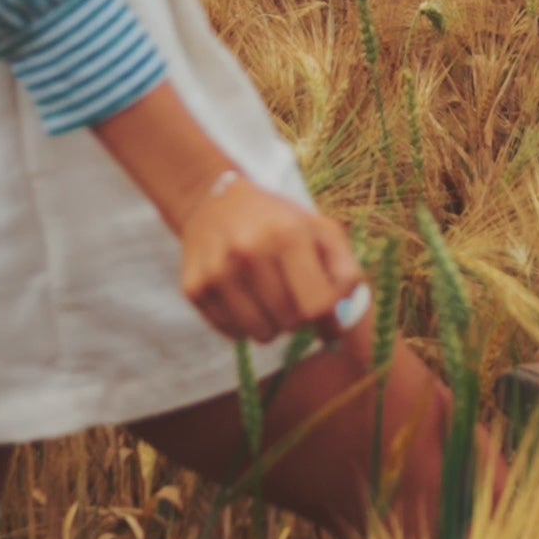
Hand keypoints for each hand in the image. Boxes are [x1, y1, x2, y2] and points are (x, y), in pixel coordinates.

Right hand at [177, 173, 367, 347]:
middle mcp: (248, 252)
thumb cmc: (278, 221)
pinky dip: (245, 324)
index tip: (329, 321)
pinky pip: (233, 333)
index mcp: (287, 235)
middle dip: (300, 318)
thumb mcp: (320, 230)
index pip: (318, 304)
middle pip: (291, 322)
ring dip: (273, 324)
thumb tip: (341, 325)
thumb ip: (344, 273)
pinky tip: (244, 297)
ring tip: (269, 297)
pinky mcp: (194, 289)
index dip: (330, 321)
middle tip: (295, 297)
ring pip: (261, 335)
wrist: (214, 203)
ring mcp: (217, 272)